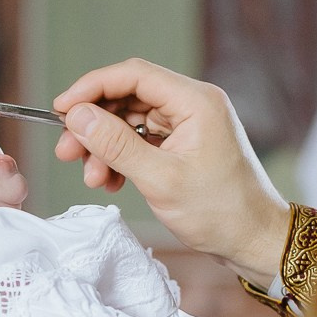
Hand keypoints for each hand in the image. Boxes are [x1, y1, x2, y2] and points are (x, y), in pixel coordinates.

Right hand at [54, 58, 289, 286]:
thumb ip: (116, 145)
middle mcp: (193, 105)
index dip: (92, 87)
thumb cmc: (220, 212)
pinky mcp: (183, 145)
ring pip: (130, 121)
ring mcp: (189, 125)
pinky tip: (110, 181)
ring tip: (92, 177)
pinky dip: (121, 158)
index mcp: (195, 101)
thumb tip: (77, 116)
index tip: (62, 108)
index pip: (133, 75)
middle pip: (128, 97)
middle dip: (94, 124)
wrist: (254, 241)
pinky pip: (141, 140)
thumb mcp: (160, 179)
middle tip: (67, 151)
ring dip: (104, 146)